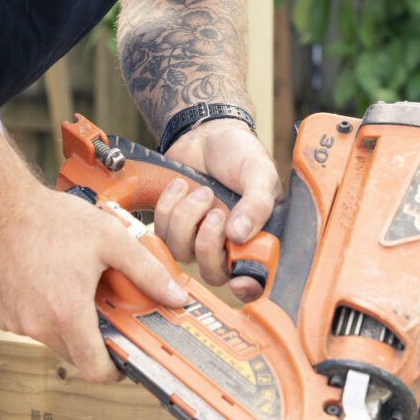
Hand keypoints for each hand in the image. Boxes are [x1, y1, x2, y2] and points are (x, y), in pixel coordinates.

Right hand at [0, 185, 190, 382]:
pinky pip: (29, 324)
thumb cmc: (50, 219)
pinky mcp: (0, 312)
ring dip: (66, 322)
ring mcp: (15, 320)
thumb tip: (175, 295)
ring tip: (72, 285)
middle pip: (75, 353)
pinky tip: (46, 280)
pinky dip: (42, 312)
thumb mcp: (111, 239)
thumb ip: (147, 271)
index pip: (94, 370)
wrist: (0, 205)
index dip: (114, 371)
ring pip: (51, 338)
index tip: (123, 359)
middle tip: (101, 307)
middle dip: (92, 337)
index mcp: (67, 313)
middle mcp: (37, 324)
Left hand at [154, 119, 281, 300]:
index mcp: (256, 237)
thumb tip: (240, 235)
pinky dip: (168, 207)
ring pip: (182, 252)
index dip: (247, 287)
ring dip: (186, 218)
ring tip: (200, 191)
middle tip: (214, 211)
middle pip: (212, 272)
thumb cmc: (240, 153)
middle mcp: (226, 244)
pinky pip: (160, 232)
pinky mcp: (172, 225)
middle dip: (207, 243)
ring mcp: (197, 237)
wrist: (208, 132)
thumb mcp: (259, 173)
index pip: (254, 279)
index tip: (239, 281)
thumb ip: (257, 204)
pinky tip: (180, 186)